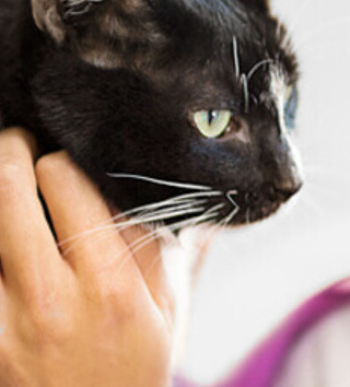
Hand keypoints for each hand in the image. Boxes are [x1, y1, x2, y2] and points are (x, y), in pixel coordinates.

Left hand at [0, 128, 174, 386]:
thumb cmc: (130, 373)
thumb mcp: (167, 312)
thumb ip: (166, 248)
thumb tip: (173, 193)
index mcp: (113, 284)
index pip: (70, 183)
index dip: (63, 159)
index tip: (64, 159)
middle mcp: (53, 299)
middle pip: (10, 189)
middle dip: (11, 154)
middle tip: (18, 146)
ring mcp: (6, 322)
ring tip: (7, 185)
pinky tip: (5, 242)